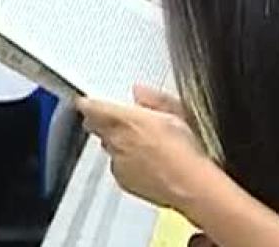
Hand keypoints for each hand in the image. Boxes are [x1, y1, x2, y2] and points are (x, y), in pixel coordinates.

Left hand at [75, 88, 213, 211]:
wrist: (190, 185)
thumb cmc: (184, 151)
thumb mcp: (175, 113)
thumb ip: (153, 100)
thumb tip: (140, 92)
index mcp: (124, 119)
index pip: (91, 107)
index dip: (88, 104)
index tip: (88, 102)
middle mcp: (115, 140)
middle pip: (96, 127)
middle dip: (103, 123)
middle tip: (121, 120)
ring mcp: (117, 162)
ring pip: (109, 147)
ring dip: (118, 144)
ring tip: (145, 145)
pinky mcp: (123, 180)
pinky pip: (118, 167)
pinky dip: (127, 164)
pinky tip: (148, 163)